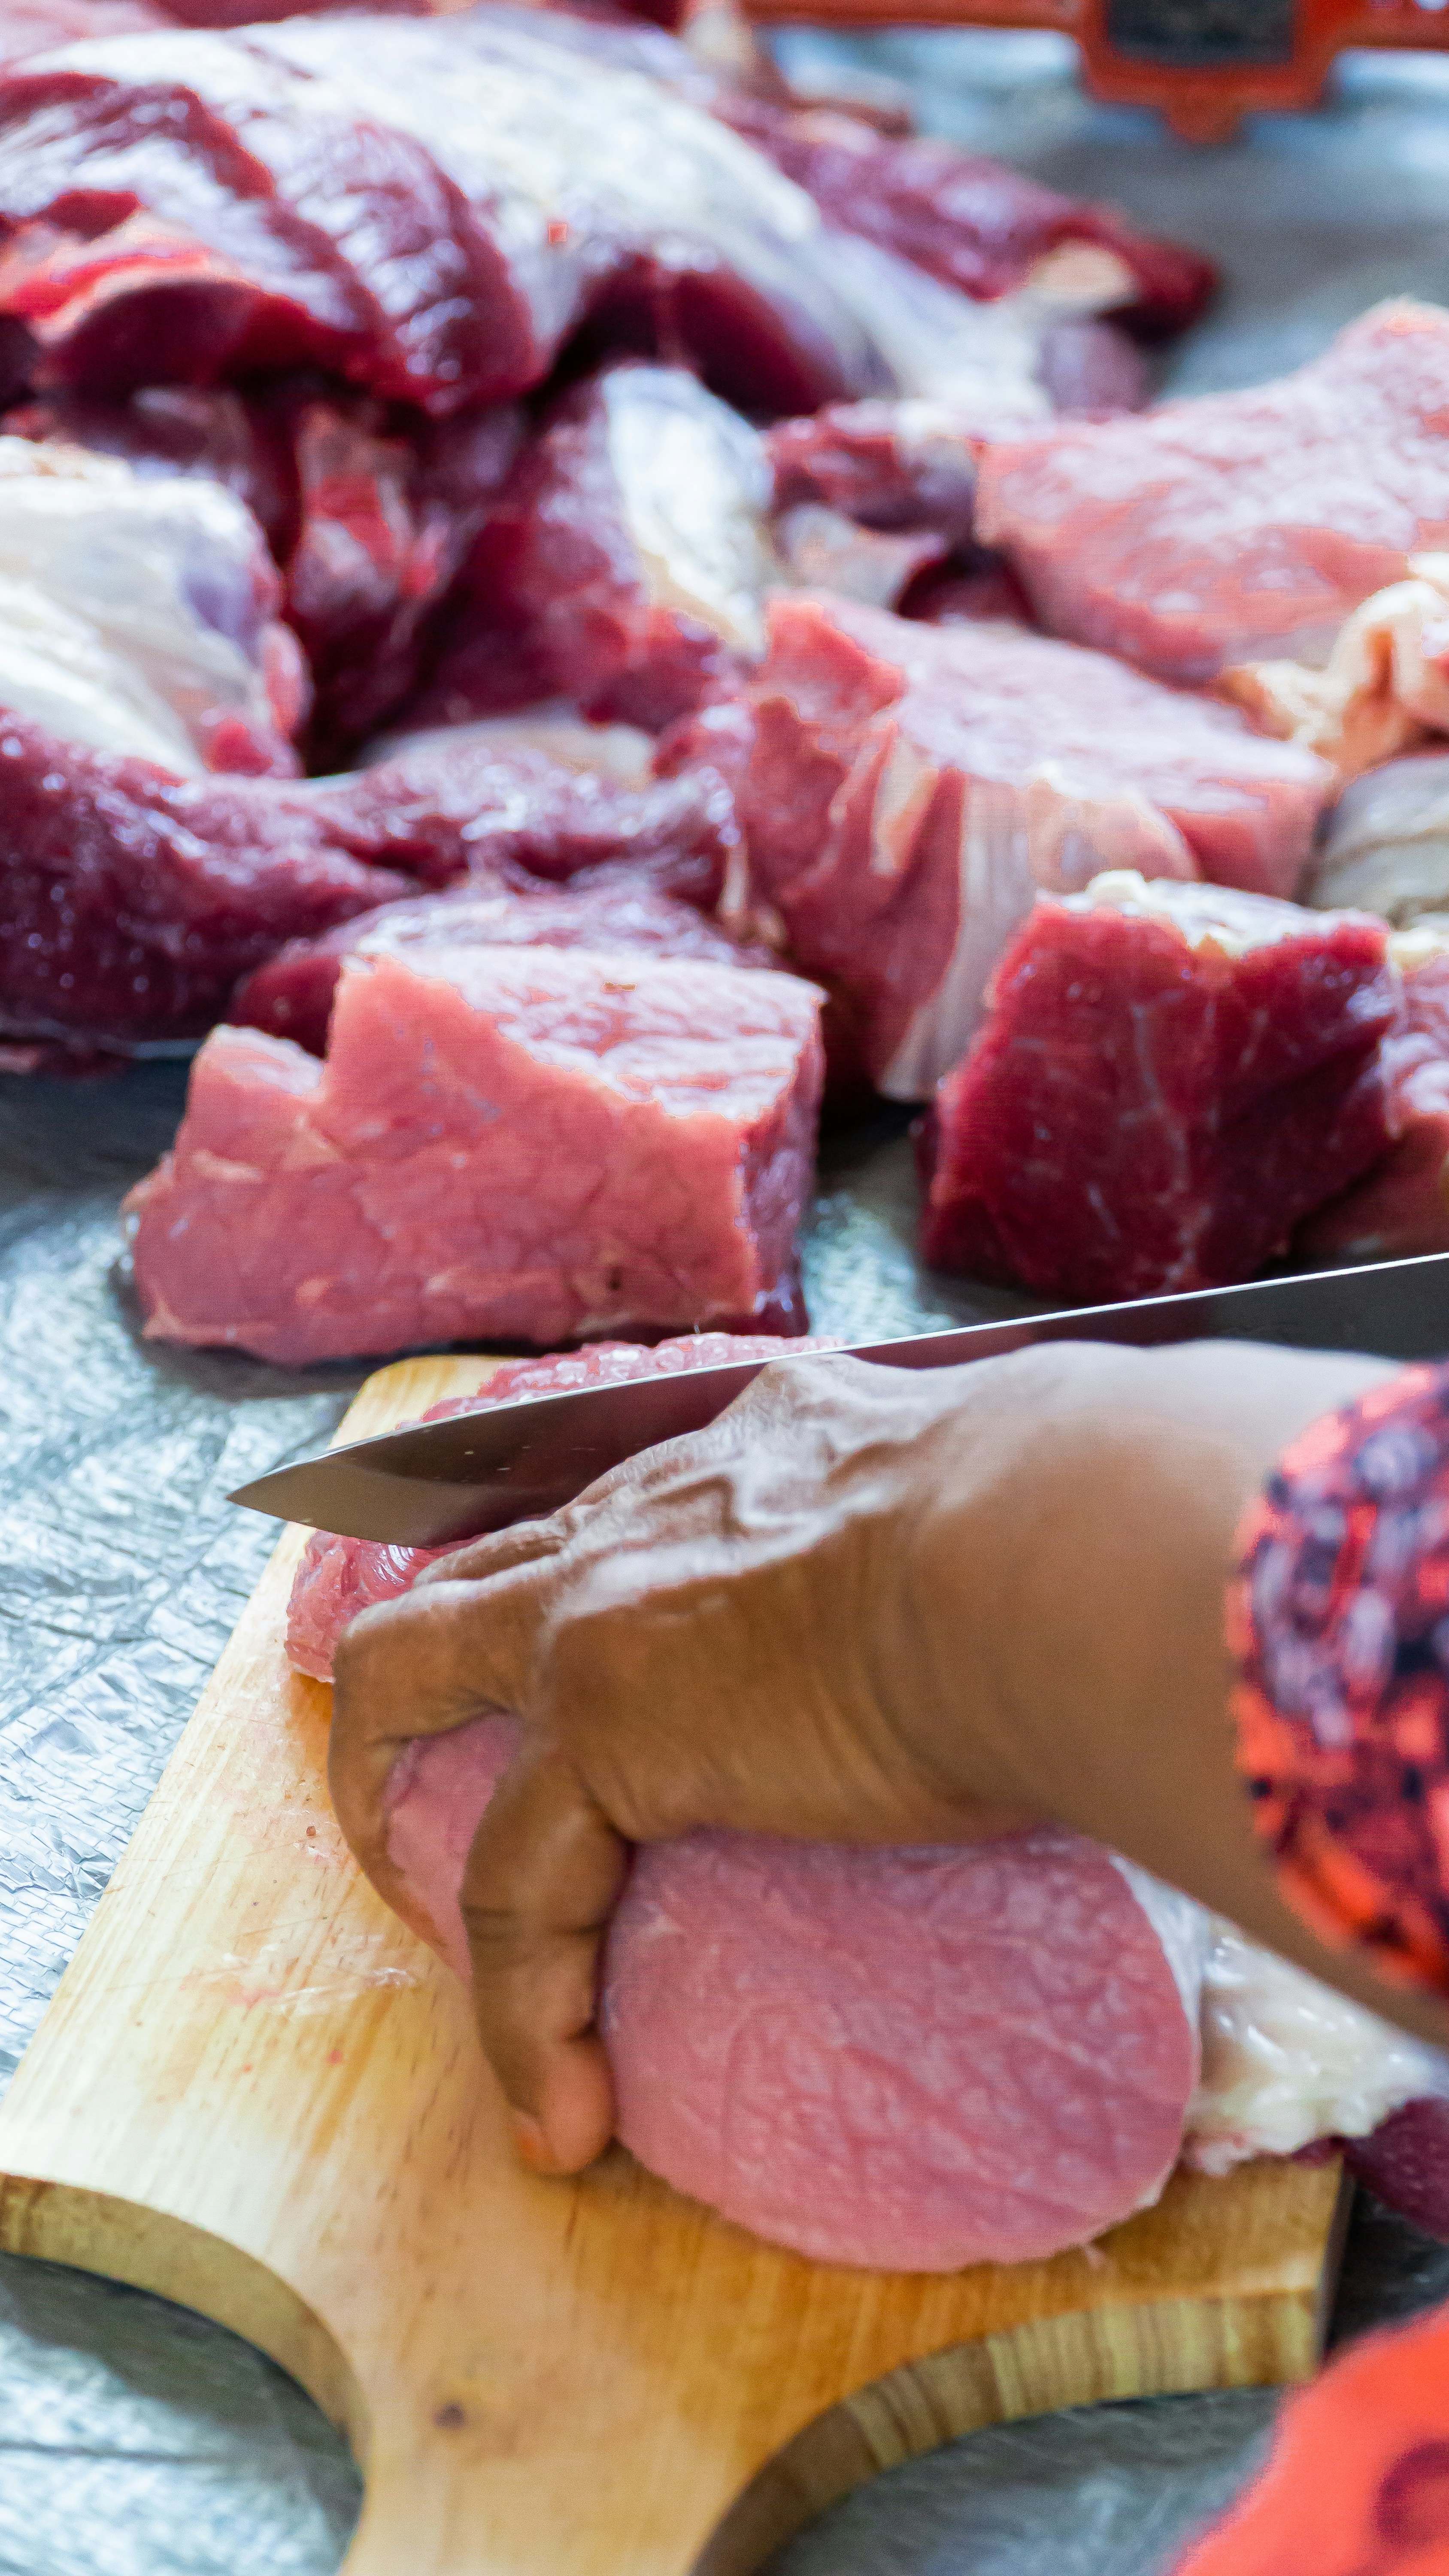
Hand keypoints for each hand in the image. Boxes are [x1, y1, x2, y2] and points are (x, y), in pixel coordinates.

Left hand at [331, 1336, 1410, 2174]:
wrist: (1059, 1544)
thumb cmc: (1093, 1529)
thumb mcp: (1013, 1502)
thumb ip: (997, 1547)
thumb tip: (1086, 1620)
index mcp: (758, 1448)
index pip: (630, 1510)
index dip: (591, 1590)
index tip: (610, 1676)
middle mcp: (652, 1506)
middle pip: (470, 1571)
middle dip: (423, 1679)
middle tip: (427, 1789)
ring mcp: (602, 1611)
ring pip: (407, 1685)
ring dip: (388, 1809)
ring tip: (431, 1933)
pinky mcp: (600, 1728)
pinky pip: (512, 1888)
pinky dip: (523, 2008)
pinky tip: (563, 2111)